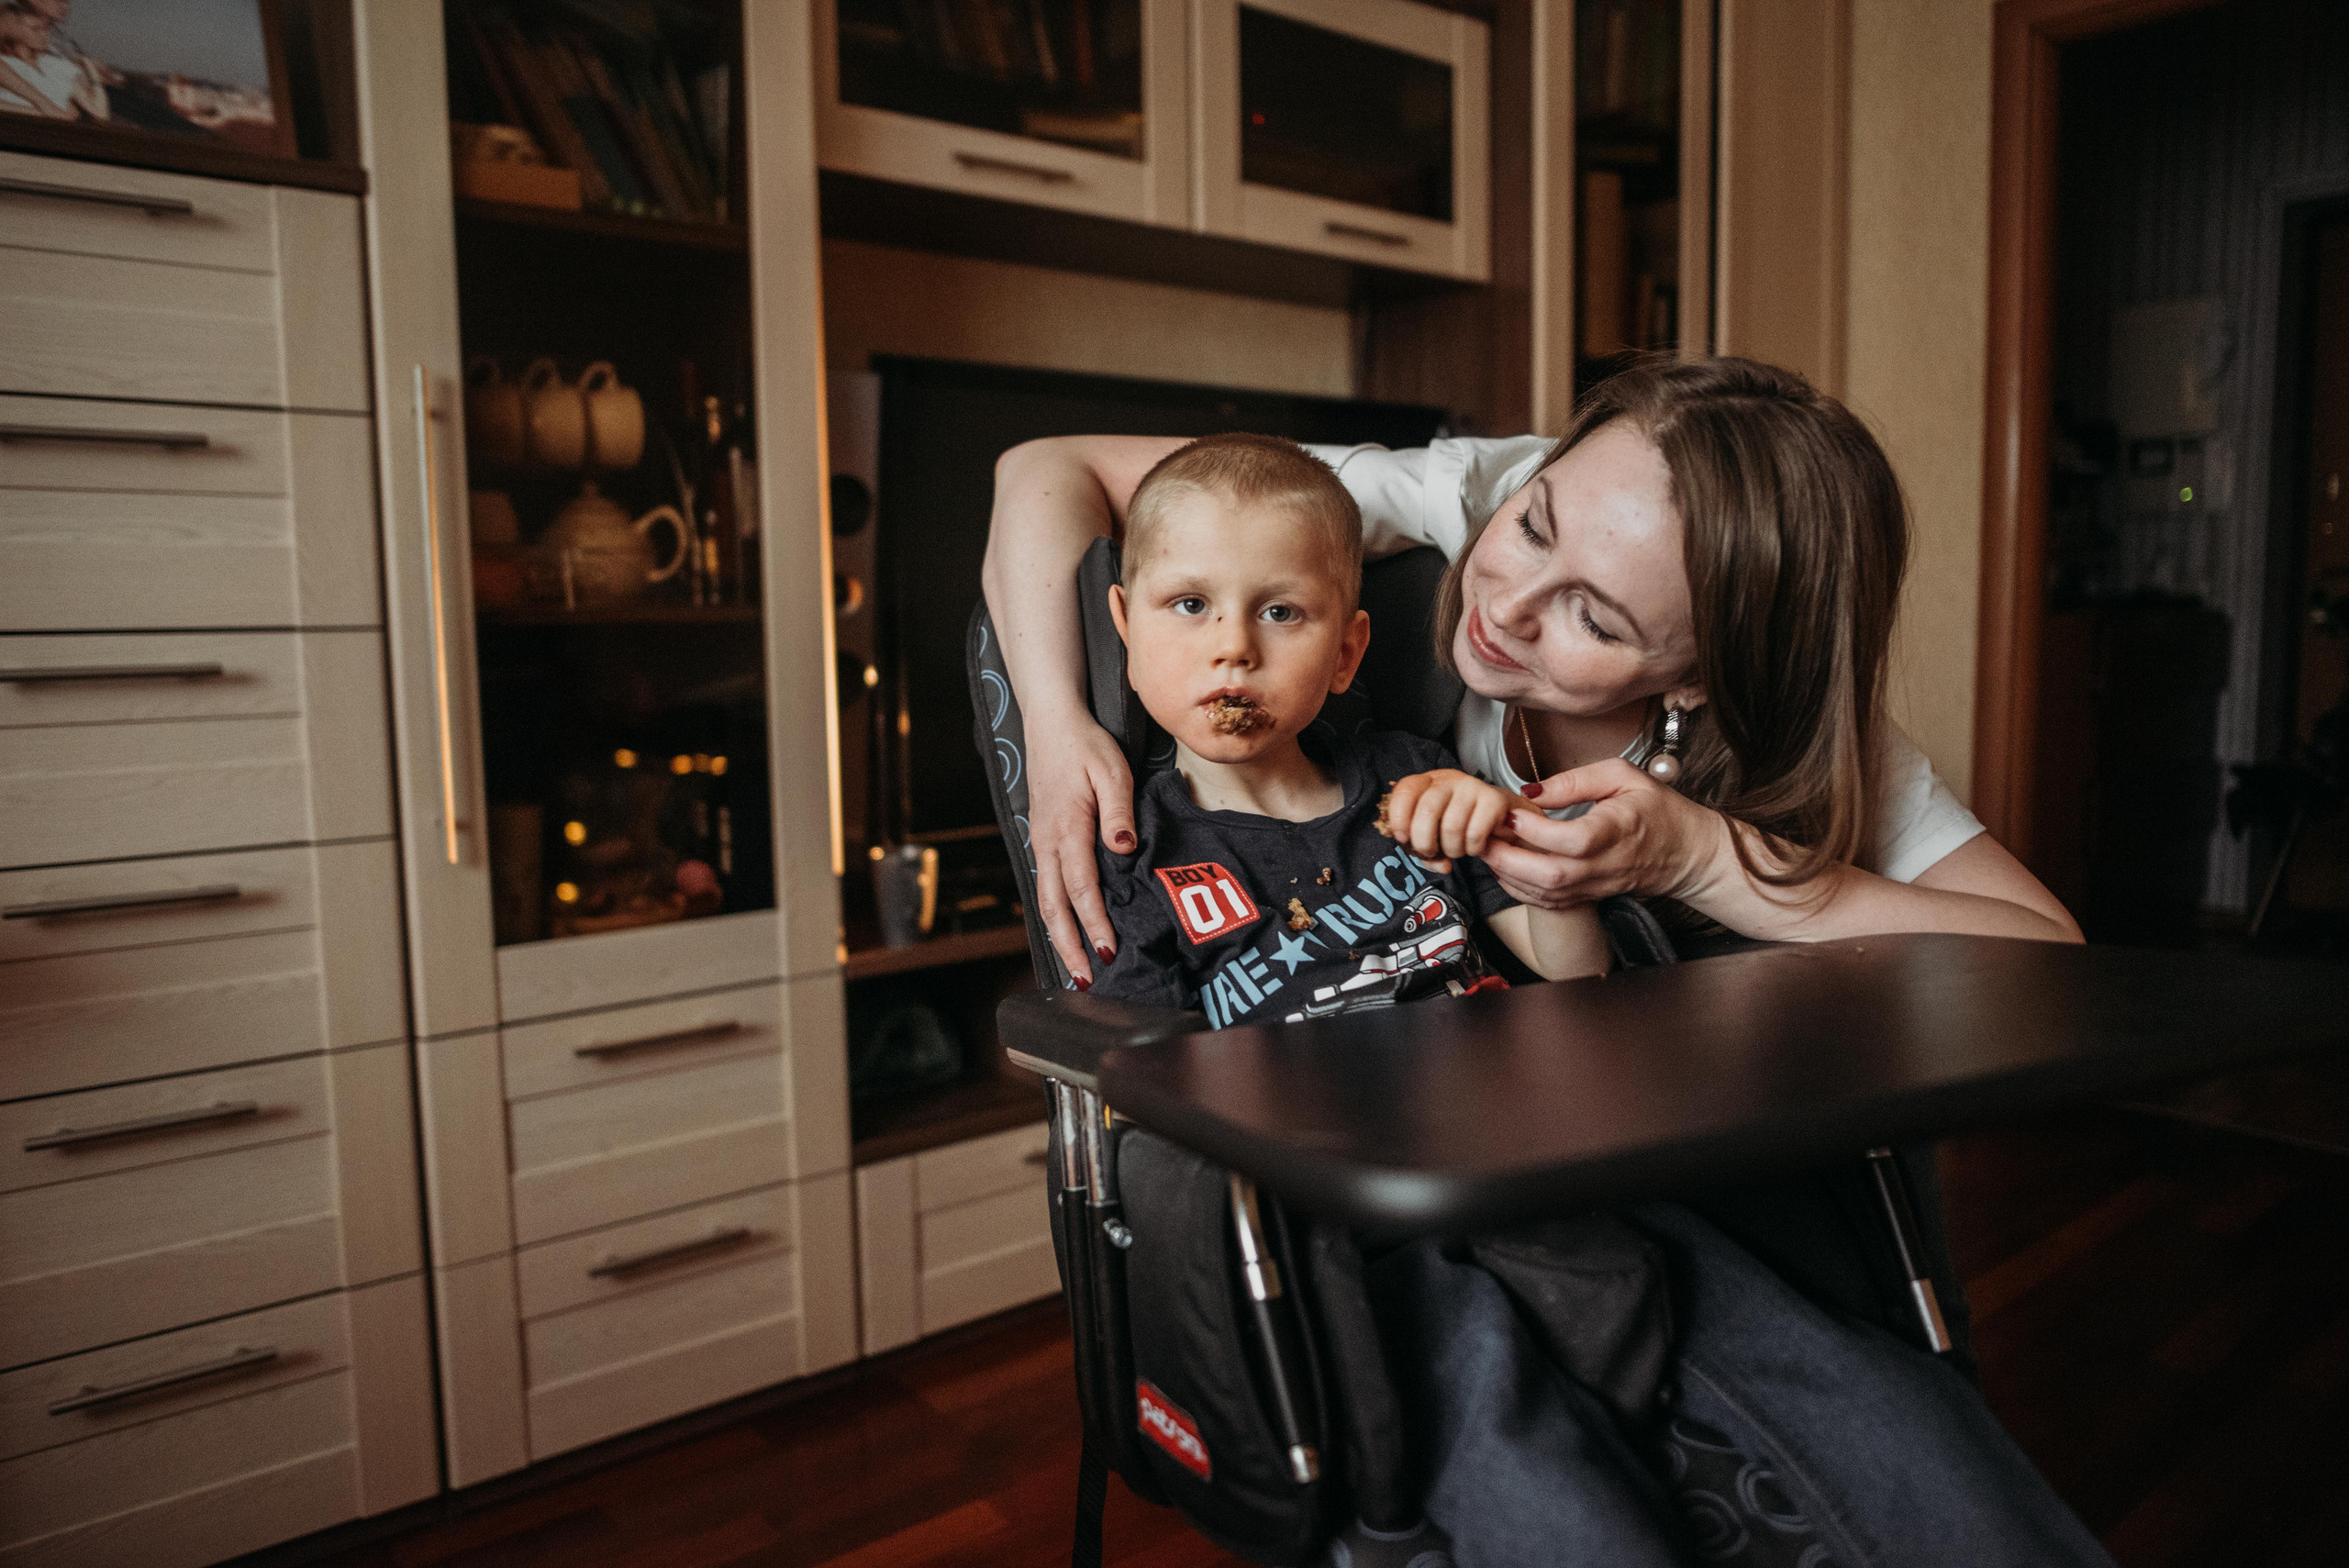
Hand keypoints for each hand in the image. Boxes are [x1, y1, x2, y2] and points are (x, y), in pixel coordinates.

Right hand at [1027, 710, 1136, 986]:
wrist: (1051, 723)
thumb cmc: (1086, 746)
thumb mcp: (1112, 771)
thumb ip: (1119, 812)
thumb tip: (1124, 849)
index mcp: (1067, 828)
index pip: (1081, 887)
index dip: (1094, 922)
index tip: (1107, 951)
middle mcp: (1048, 843)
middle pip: (1054, 907)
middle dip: (1069, 948)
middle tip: (1085, 984)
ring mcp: (1041, 844)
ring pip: (1045, 902)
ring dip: (1059, 939)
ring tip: (1075, 971)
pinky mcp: (1043, 842)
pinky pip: (1046, 888)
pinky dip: (1055, 917)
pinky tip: (1067, 934)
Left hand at [1382, 769, 1534, 872]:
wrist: (1497, 815)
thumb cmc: (1457, 823)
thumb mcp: (1433, 831)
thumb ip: (1425, 849)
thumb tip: (1441, 865)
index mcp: (1427, 782)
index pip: (1405, 791)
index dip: (1399, 817)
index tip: (1403, 838)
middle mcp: (1448, 779)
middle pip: (1427, 811)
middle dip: (1424, 842)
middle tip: (1431, 852)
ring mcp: (1472, 786)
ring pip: (1452, 827)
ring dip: (1452, 850)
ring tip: (1456, 850)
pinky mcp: (1493, 799)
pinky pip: (1475, 834)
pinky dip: (1472, 849)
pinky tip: (1475, 846)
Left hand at [1479, 759, 1731, 909]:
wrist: (1686, 852)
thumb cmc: (1656, 809)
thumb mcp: (1622, 776)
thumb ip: (1576, 780)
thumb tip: (1531, 792)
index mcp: (1619, 829)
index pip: (1575, 839)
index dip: (1537, 831)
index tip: (1512, 813)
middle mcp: (1607, 865)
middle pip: (1553, 875)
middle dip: (1510, 858)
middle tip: (1485, 835)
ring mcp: (1598, 886)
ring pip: (1547, 894)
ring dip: (1509, 875)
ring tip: (1487, 848)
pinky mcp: (1589, 897)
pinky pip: (1549, 903)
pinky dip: (1520, 889)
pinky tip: (1504, 868)